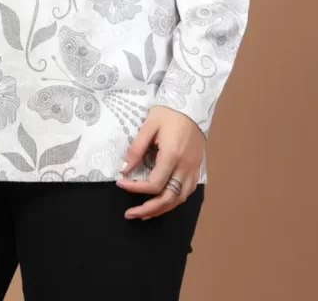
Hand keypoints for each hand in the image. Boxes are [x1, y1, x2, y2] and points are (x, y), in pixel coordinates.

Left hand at [115, 105, 204, 219]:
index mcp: (172, 156)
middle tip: (130, 214)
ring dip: (162, 209)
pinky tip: (164, 201)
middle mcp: (185, 167)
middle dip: (148, 209)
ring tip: (145, 213)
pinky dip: (174, 200)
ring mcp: (193, 169)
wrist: (192, 104)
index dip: (135, 188)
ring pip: (180, 199)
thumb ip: (136, 149)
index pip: (153, 184)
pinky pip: (187, 191)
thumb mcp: (148, 126)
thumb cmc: (168, 112)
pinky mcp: (197, 167)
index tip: (120, 183)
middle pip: (168, 198)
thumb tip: (124, 170)